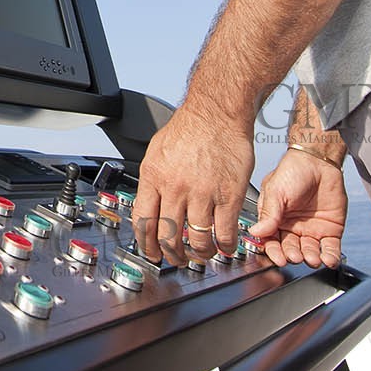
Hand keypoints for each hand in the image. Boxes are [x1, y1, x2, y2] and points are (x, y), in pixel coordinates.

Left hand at [132, 107, 254, 264]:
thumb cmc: (191, 126)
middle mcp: (175, 187)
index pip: (142, 221)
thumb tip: (150, 202)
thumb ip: (154, 178)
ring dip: (199, 253)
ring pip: (196, 240)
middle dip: (172, 255)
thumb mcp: (157, 149)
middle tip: (177, 259)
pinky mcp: (228, 196)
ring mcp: (202, 193)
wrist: (218, 112)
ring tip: (202, 253)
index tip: (151, 253)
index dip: (146, 244)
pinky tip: (224, 246)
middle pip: (168, 236)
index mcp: (153, 176)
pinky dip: (224, 246)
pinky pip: (224, 232)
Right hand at [249, 150, 345, 267]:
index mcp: (276, 221)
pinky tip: (328, 260)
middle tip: (295, 256)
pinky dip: (330, 257)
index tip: (279, 258)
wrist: (318, 161)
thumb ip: (268, 214)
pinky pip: (330, 248)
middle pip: (291, 250)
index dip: (275, 252)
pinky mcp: (331, 230)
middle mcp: (293, 228)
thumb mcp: (275, 191)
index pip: (272, 242)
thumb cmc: (293, 171)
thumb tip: (256, 232)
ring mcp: (312, 230)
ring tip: (312, 259)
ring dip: (310, 259)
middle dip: (293, 255)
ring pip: (310, 252)